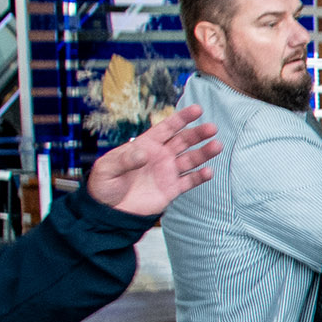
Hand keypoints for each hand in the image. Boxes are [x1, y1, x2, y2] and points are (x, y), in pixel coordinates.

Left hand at [85, 104, 221, 215]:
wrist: (109, 212)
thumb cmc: (103, 186)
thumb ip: (125, 159)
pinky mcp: (172, 190)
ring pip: (190, 159)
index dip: (182, 118)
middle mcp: (160, 156)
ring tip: (217, 146)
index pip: (166, 128)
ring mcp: (168, 172)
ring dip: (204, 153)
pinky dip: (200, 177)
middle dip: (198, 134)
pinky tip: (208, 172)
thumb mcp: (106, 168)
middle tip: (212, 128)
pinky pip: (189, 181)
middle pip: (183, 141)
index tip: (197, 110)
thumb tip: (143, 152)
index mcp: (145, 145)